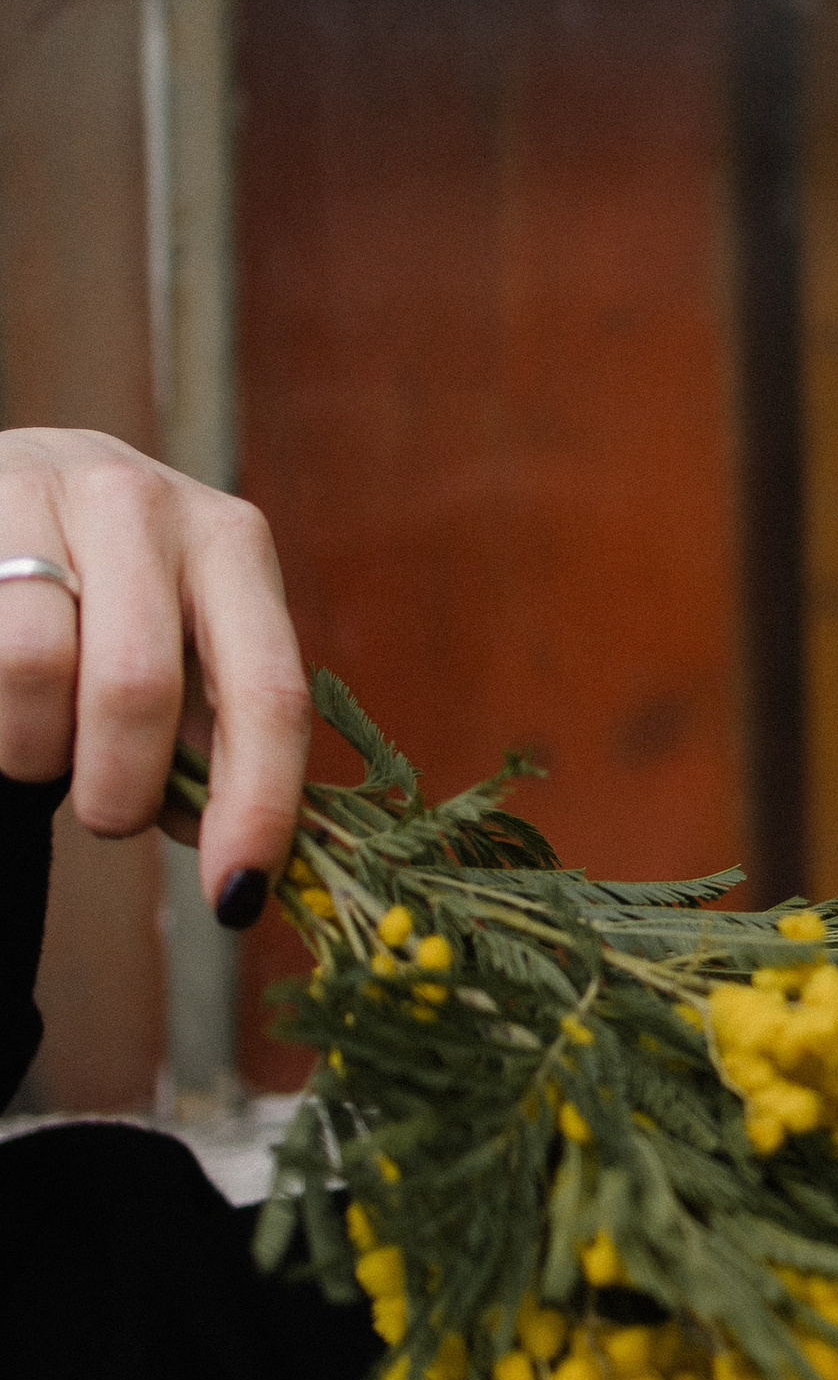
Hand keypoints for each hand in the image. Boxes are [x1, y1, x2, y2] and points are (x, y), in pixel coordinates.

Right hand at [0, 428, 309, 922]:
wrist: (2, 483)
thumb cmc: (104, 592)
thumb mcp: (178, 640)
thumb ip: (212, 737)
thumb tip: (238, 861)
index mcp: (231, 543)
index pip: (270, 690)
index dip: (258, 806)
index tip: (237, 896)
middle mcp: (144, 505)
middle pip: (136, 687)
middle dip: (119, 790)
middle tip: (108, 812)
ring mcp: (42, 494)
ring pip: (32, 667)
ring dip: (34, 750)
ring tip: (39, 743)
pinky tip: (3, 704)